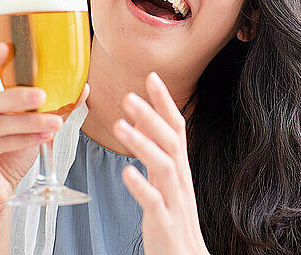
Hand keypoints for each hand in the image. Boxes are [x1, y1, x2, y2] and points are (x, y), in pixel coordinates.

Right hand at [0, 43, 88, 214]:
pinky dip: (25, 139)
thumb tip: (82, 88)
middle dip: (19, 97)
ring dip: (30, 122)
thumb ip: (47, 105)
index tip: (6, 46)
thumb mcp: (27, 124)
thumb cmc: (8, 154)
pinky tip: (44, 137)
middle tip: (43, 94)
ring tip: (56, 121)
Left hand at [113, 72, 208, 254]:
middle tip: (129, 97)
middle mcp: (180, 180)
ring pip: (164, 167)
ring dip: (143, 145)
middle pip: (170, 142)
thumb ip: (156, 156)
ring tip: (121, 127)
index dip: (165, 102)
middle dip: (151, 117)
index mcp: (179, 168)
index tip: (152, 77)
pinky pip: (153, 202)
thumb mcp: (166, 183)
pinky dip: (141, 186)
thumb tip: (141, 128)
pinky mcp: (164, 222)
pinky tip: (126, 173)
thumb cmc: (173, 220)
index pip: (176, 128)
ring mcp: (174, 201)